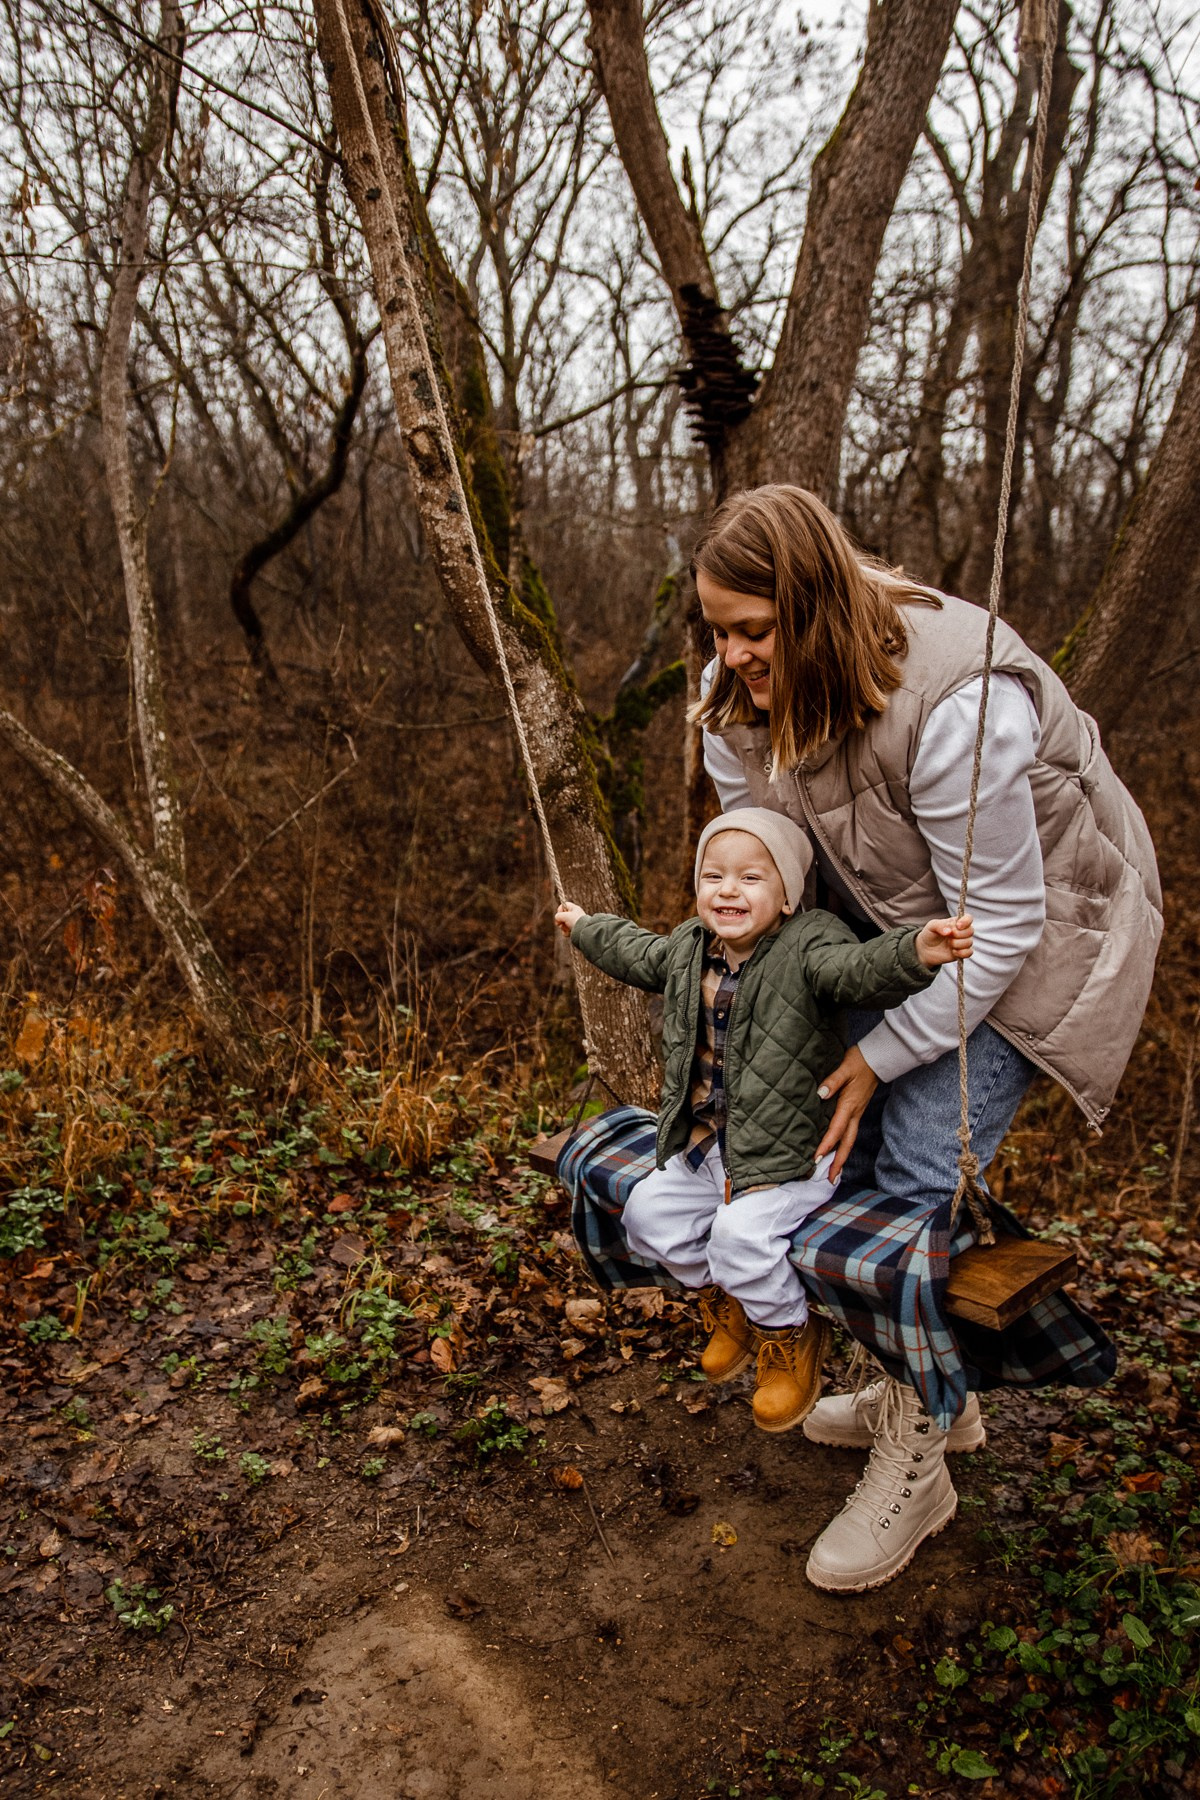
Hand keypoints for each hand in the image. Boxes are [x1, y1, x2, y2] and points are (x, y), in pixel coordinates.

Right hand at [555, 901, 585, 936]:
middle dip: (560, 921)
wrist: (584, 931)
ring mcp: (574, 922)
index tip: (560, 915)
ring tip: (567, 929)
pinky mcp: (574, 929)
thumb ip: (558, 916)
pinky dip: (566, 932)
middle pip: (562, 916)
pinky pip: (566, 930)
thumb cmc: (576, 921)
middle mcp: (574, 915)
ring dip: (563, 928)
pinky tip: (569, 933)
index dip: (559, 910)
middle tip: (562, 924)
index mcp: (574, 908)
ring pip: (563, 924)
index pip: (563, 905)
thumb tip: (557, 920)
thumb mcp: (565, 916)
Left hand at [815, 1043, 877, 1178]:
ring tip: (834, 1173)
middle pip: (847, 1143)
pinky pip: (850, 1133)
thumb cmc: (859, 1062)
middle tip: (830, 1180)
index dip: (826, 1145)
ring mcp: (857, 1113)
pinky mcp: (858, 1111)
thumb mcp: (845, 1068)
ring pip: (849, 1140)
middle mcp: (854, 1113)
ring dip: (842, 1157)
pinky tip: (838, 1150)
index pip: (836, 1130)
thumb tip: (821, 1093)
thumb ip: (832, 1081)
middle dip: (838, 1162)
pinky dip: (844, 1145)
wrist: (878, 1059)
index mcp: (849, 1105)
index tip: (816, 1159)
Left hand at [916, 913, 972, 966]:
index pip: (968, 918)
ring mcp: (963, 942)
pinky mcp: (962, 952)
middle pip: (970, 931)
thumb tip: (949, 931)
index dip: (966, 921)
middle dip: (959, 934)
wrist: (926, 949)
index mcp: (956, 922)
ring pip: (969, 942)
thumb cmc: (930, 934)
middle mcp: (962, 931)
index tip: (957, 926)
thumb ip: (940, 925)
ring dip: (958, 944)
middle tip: (948, 936)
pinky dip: (961, 953)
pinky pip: (969, 953)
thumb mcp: (931, 926)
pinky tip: (953, 951)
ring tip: (949, 944)